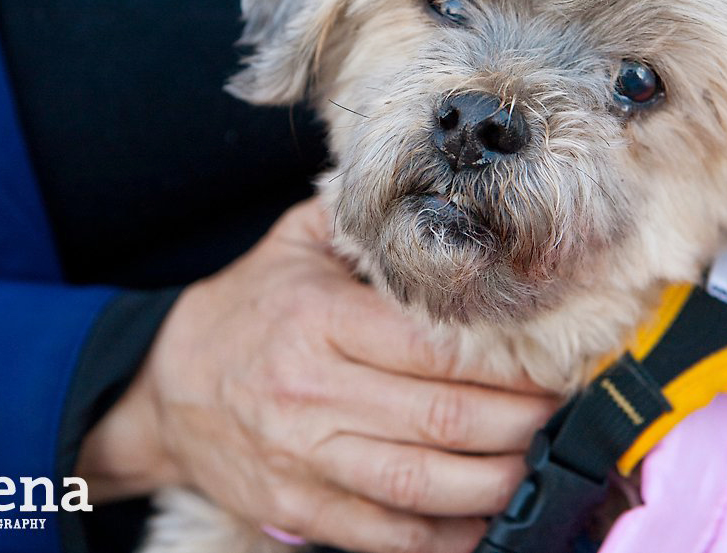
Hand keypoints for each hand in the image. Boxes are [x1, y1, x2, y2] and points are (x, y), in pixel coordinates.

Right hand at [75, 198, 557, 552]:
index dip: (508, 360)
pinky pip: (385, 534)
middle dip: (521, 422)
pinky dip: (445, 537)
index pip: (437, 346)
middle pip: (444, 418)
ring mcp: (302, 458)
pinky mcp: (296, 507)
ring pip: (422, 484)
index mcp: (319, 319)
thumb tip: (447, 206)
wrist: (166, 385)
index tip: (551, 360)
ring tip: (538, 465)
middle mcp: (311, 392)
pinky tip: (486, 519)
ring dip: (496, 482)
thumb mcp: (296, 243)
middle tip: (560, 413)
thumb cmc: (250, 306)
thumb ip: (366, 225)